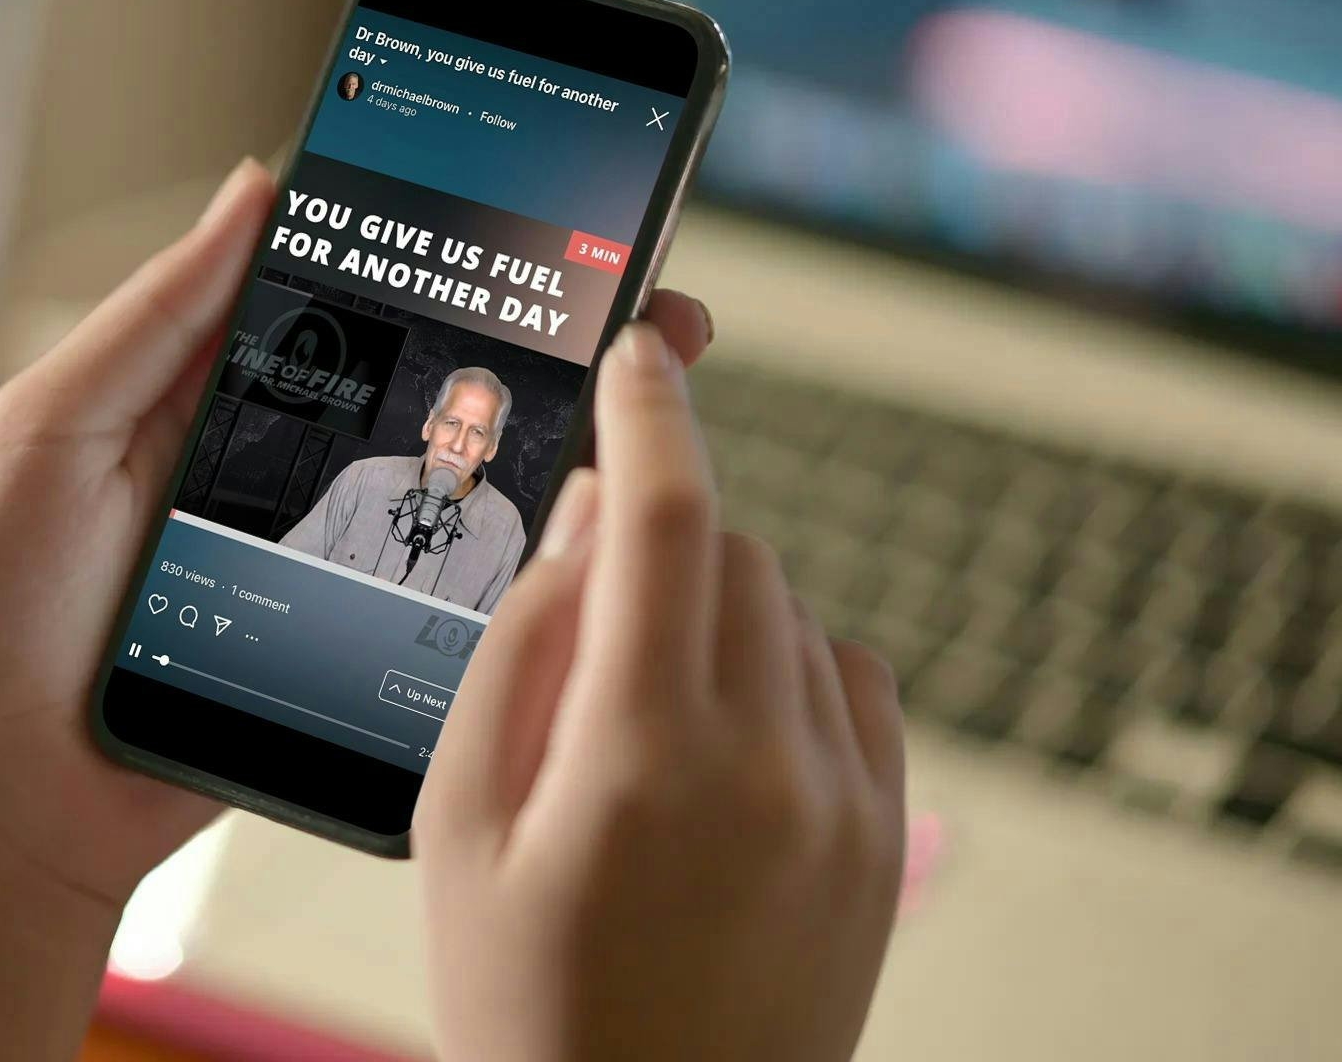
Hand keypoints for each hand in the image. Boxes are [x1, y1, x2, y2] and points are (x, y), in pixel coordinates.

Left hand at [0, 160, 719, 912]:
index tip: (539, 224)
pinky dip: (506, 574)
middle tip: (643, 317)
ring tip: (640, 414)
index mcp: (214, 398)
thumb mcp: (46, 435)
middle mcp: (282, 470)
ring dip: (543, 455)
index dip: (444, 262)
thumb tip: (257, 185)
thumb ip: (153, 320)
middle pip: (426, 394)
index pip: (350, 304)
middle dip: (536, 352)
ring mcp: (321, 561)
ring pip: (449, 495)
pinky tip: (580, 541)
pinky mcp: (342, 648)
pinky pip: (434, 599)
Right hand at [417, 322, 905, 1061]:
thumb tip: (578, 522)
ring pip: (786, 606)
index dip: (649, 410)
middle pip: (728, 548)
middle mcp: (764, 763)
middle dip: (657, 539)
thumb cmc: (531, 1000)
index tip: (641, 346)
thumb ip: (517, 655)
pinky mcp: (884, 831)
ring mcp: (844, 799)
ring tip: (645, 725)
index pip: (660, 521)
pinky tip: (723, 745)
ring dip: (714, 608)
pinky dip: (783, 667)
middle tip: (592, 627)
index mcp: (639, 757)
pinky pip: (844, 672)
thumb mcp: (457, 830)